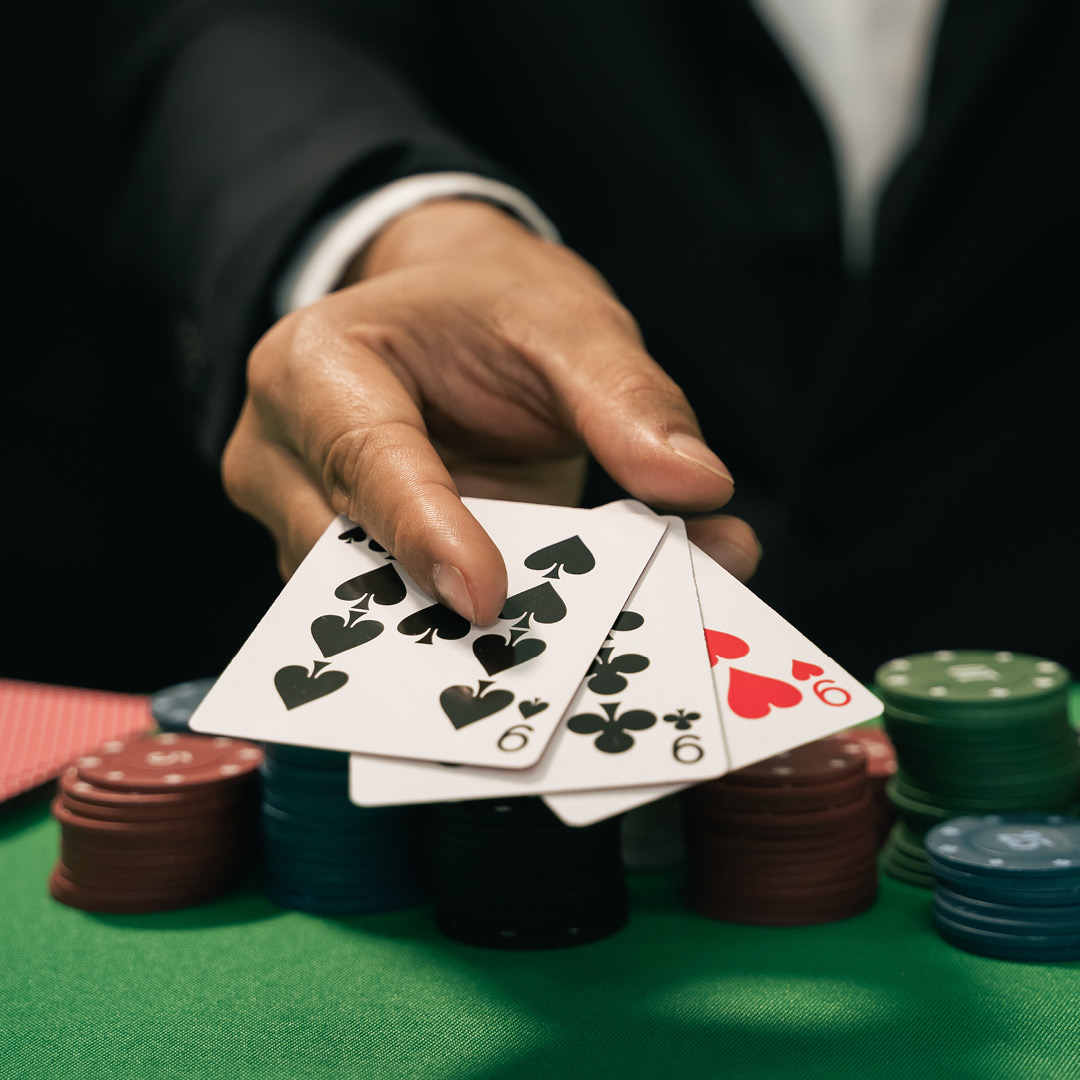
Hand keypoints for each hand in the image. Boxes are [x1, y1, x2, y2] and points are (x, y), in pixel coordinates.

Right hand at [223, 200, 759, 622]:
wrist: (449, 316)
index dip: (424, 532)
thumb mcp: (569, 323)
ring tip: (583, 640)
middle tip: (559, 648)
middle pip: (351, 554)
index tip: (486, 599)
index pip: (363, 458)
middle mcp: (285, 450)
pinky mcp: (346, 563)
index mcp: (318, 364)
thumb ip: (629, 398)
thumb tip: (700, 487)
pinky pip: (400, 609)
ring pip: (372, 602)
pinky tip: (558, 629)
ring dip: (470, 629)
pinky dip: (475, 625)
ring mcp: (305, 517)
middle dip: (447, 608)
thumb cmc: (492, 303)